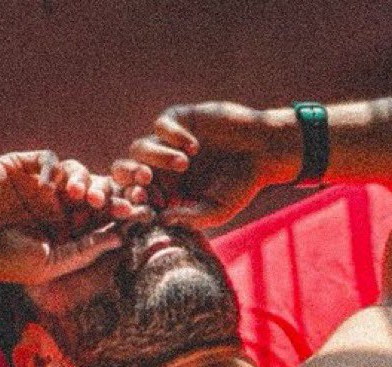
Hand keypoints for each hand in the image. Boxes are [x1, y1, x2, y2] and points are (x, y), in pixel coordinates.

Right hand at [0, 150, 151, 284]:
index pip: (99, 218)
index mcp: (65, 230)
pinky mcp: (21, 167)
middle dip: (111, 194)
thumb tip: (120, 238)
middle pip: (94, 191)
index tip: (141, 215)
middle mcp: (55, 205)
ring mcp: (39, 185)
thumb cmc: (4, 262)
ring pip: (77, 172)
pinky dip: (55, 169)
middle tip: (125, 199)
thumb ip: (84, 250)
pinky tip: (50, 186)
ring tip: (83, 198)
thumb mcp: (51, 263)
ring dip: (85, 182)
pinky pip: (50, 159)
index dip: (120, 214)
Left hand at [117, 103, 288, 228]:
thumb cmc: (241, 185)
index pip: (137, 198)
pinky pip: (161, 125)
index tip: (143, 207)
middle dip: (132, 177)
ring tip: (184, 164)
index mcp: (165, 193)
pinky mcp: (179, 119)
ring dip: (157, 157)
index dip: (134, 203)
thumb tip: (161, 221)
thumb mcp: (217, 210)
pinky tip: (195, 147)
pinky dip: (173, 136)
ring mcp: (167, 142)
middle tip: (145, 181)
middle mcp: (160, 168)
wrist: (263, 151)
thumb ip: (190, 217)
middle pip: (127, 171)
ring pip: (140, 147)